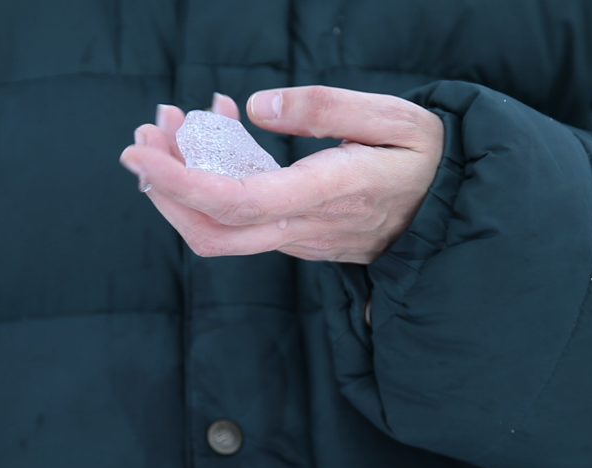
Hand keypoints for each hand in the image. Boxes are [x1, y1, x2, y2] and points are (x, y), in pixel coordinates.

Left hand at [120, 86, 444, 263]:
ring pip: (221, 227)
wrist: (452, 210)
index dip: (178, 183)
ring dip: (182, 182)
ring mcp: (297, 237)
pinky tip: (217, 134)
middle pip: (211, 231)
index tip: (139, 152)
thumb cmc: (427, 159)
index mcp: (326, 196)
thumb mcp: (394, 119)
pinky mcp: (295, 233)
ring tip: (172, 124)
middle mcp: (304, 228)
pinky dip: (211, 180)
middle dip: (164, 186)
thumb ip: (326, 108)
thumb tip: (256, 107)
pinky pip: (241, 217)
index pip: (235, 203)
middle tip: (147, 132)